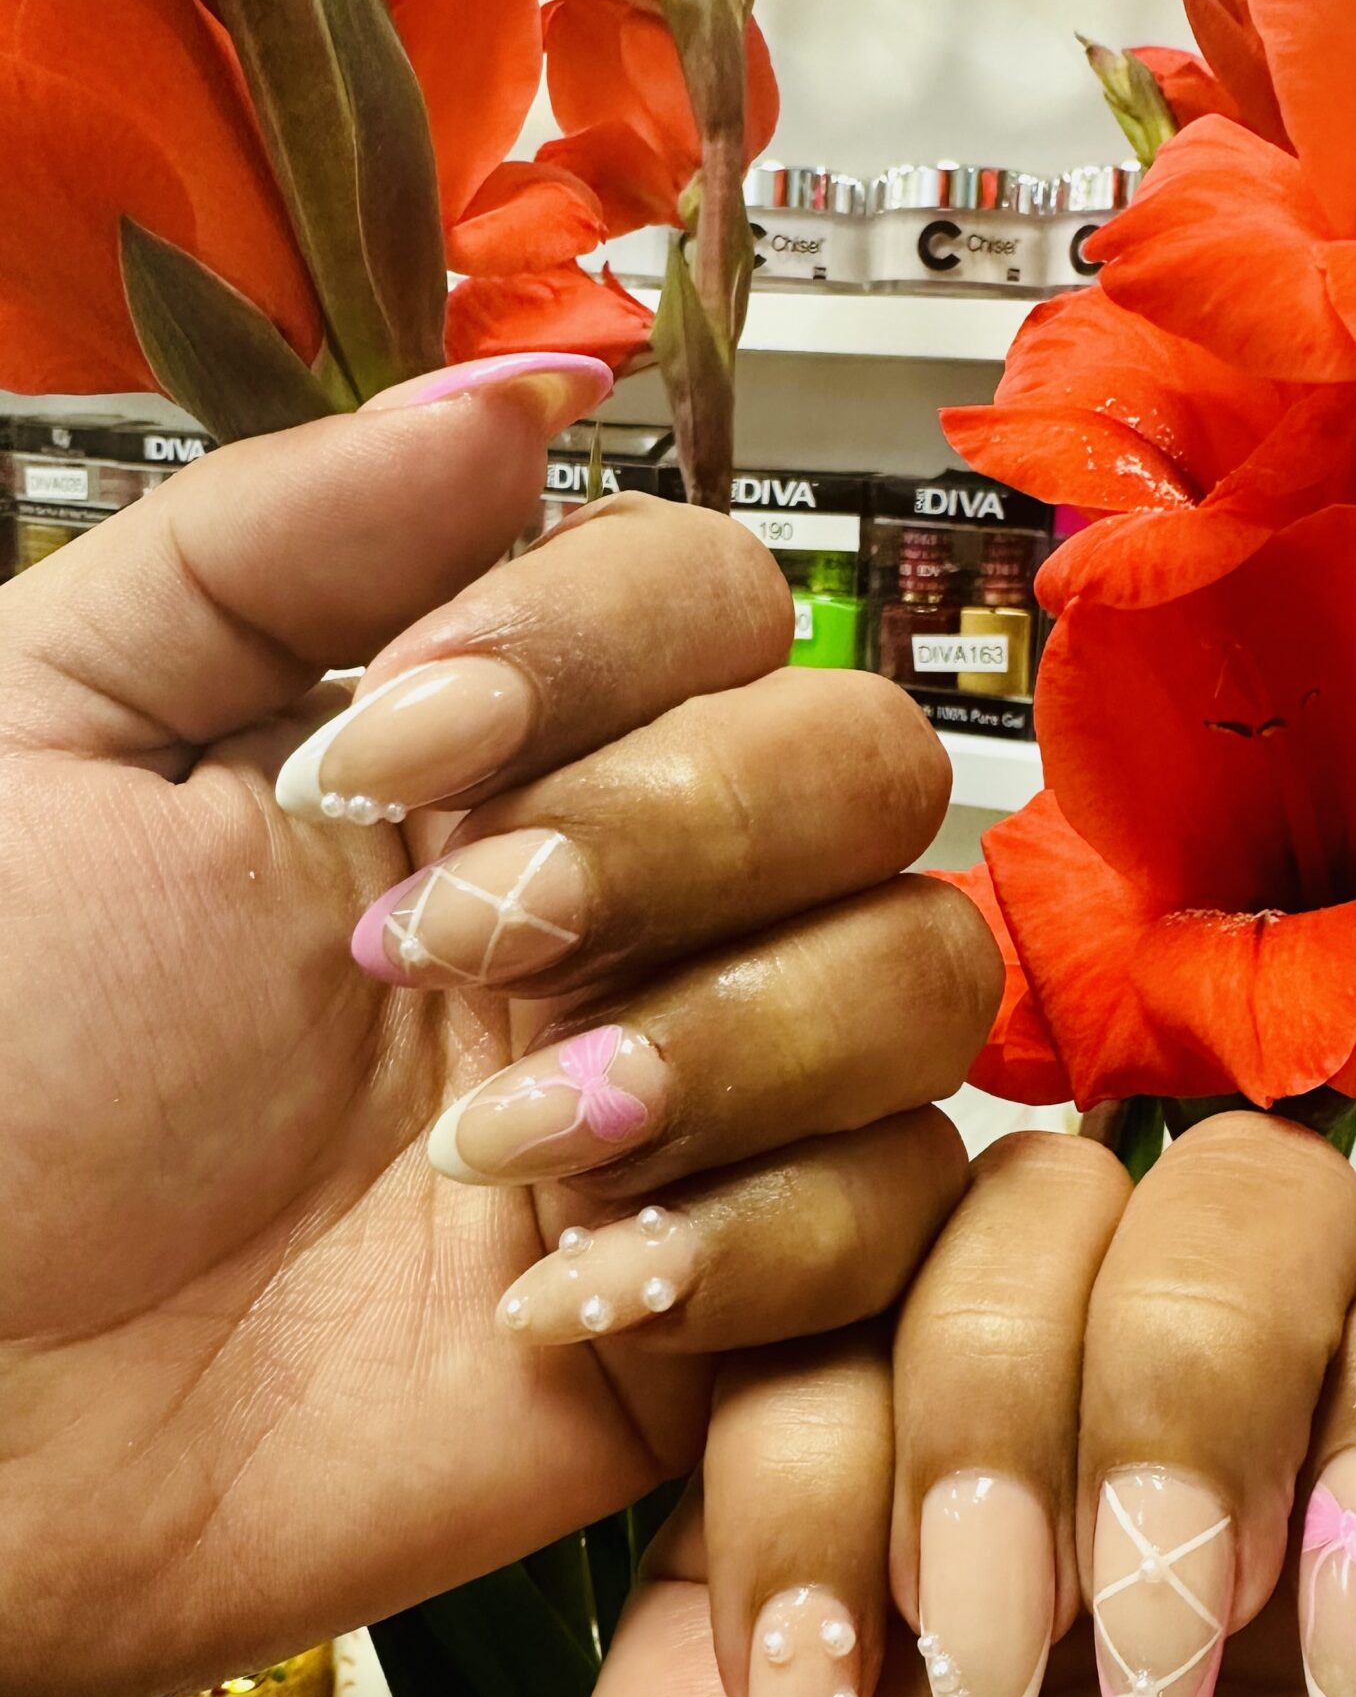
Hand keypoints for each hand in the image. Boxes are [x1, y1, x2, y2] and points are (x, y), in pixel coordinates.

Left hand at [0, 355, 996, 1696]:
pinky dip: (765, 1242)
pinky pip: (901, 1218)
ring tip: (496, 1154)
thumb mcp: (53, 736)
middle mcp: (632, 905)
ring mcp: (699, 1103)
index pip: (714, 595)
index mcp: (490, 754)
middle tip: (447, 950)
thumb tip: (529, 389)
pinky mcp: (731, 1307)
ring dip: (736, 1044)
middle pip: (869, 765)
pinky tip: (562, 1296)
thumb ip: (278, 536)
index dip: (605, 645)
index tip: (394, 753)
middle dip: (684, 835)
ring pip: (926, 978)